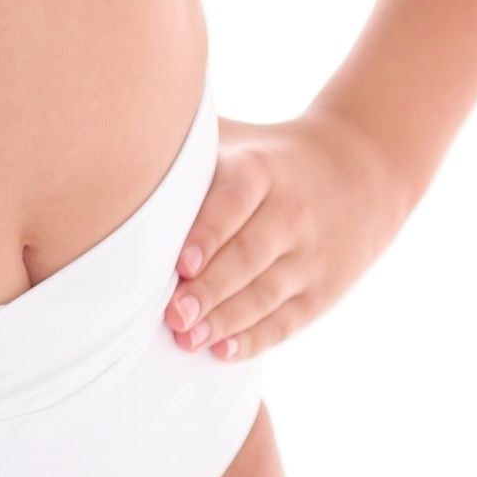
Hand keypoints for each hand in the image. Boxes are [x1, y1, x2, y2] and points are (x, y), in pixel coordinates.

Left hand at [164, 105, 410, 362]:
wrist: (360, 169)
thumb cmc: (267, 157)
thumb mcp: (236, 136)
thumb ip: (184, 136)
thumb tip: (116, 126)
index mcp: (262, 170)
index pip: (235, 201)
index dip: (209, 232)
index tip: (181, 263)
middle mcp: (290, 213)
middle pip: (250, 255)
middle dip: (210, 289)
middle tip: (172, 314)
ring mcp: (310, 255)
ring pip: (267, 293)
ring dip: (226, 320)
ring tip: (187, 339)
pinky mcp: (322, 289)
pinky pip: (287, 319)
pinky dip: (256, 338)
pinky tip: (224, 351)